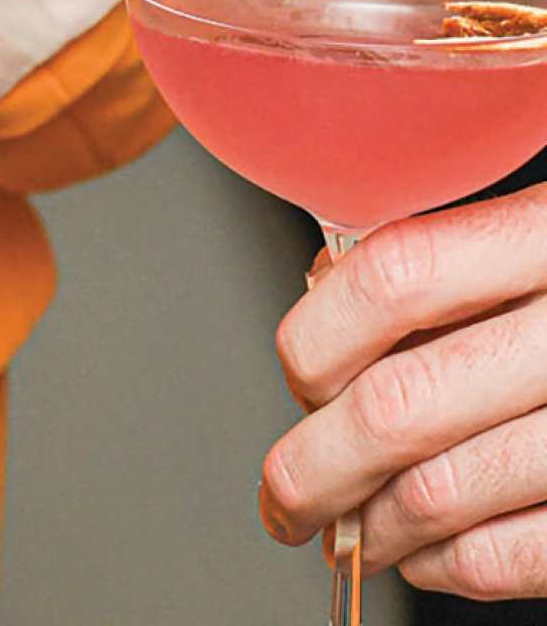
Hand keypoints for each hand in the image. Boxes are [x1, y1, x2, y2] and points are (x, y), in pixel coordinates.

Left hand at [260, 186, 546, 599]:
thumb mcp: (543, 236)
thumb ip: (450, 262)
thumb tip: (322, 300)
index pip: (390, 281)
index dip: (319, 336)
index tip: (297, 376)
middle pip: (398, 404)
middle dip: (313, 467)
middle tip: (285, 496)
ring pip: (444, 491)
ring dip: (375, 527)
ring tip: (352, 533)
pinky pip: (516, 554)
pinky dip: (453, 568)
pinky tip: (431, 556)